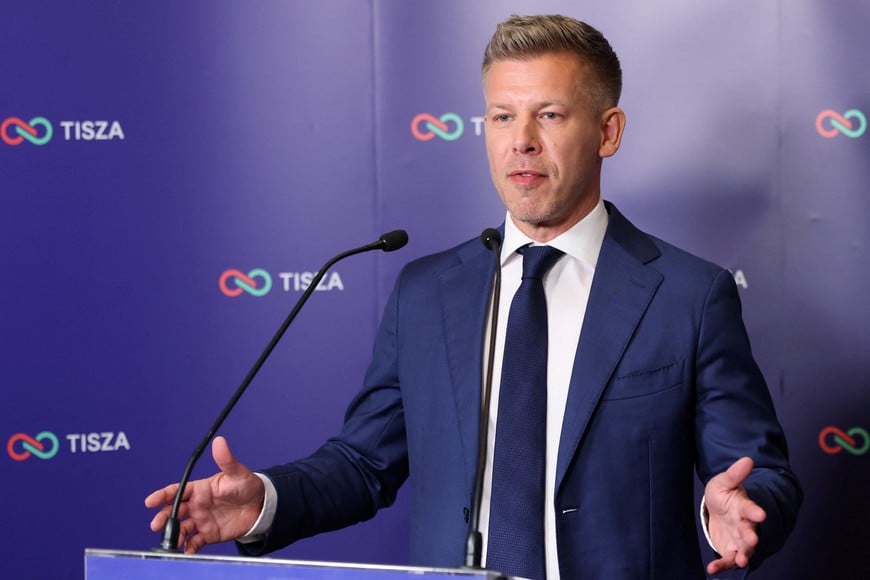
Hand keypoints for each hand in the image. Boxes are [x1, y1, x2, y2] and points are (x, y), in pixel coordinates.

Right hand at [145, 436, 265, 553]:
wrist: (260, 505)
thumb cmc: (246, 485)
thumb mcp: (237, 472)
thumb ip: (226, 460)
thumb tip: (220, 441)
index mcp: (200, 489)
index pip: (178, 491)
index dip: (163, 495)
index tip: (151, 501)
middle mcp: (197, 505)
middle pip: (174, 511)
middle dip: (163, 518)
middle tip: (156, 524)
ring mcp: (202, 520)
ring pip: (182, 528)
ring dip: (175, 534)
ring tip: (174, 541)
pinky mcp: (209, 534)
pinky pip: (195, 542)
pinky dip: (189, 547)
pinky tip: (187, 550)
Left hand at [704, 456, 766, 574]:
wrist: (718, 509)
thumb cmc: (723, 494)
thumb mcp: (724, 482)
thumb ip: (735, 474)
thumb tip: (748, 459)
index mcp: (743, 507)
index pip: (750, 508)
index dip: (755, 511)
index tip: (761, 514)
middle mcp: (744, 525)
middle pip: (749, 531)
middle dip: (751, 536)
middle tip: (752, 540)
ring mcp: (739, 539)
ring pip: (743, 549)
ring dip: (743, 555)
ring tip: (742, 560)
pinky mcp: (730, 550)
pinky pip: (727, 560)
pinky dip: (721, 566)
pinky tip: (712, 570)